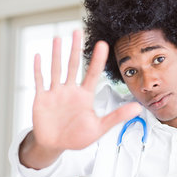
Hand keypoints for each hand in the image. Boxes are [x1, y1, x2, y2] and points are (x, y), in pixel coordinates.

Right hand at [21, 30, 141, 167]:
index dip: (97, 60)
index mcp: (85, 96)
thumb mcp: (99, 128)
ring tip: (57, 38)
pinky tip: (38, 56)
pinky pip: (39, 81)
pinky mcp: (42, 99)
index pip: (92, 74)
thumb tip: (138, 108)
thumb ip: (117, 116)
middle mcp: (70, 91)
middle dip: (75, 49)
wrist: (56, 145)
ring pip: (56, 69)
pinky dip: (38, 69)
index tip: (103, 44)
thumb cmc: (77, 137)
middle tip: (78, 31)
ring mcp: (55, 93)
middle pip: (73, 66)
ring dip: (56, 55)